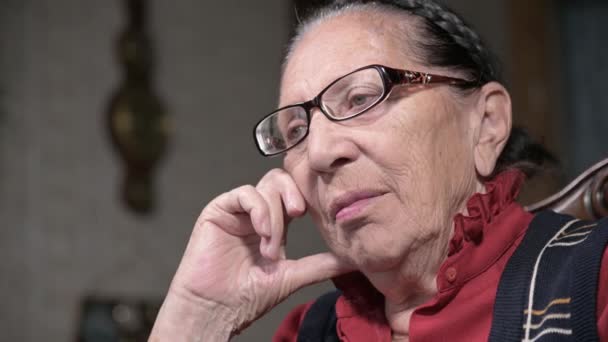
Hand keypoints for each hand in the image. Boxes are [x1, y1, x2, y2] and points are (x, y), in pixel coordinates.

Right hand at [151, 169, 352, 339]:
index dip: (306, 197)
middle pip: (281, 181)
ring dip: (275, 216)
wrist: (217, 309)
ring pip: (266, 187)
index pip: (294, 195)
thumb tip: (351, 260)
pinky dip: (259, 209)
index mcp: (274, 225)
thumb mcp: (292, 276)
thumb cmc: (247, 297)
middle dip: (294, 195)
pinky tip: (262, 231)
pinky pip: (244, 193)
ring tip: (270, 247)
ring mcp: (238, 211)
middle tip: (299, 214)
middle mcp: (256, 214)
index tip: (315, 213)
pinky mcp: (219, 210)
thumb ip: (320, 264)